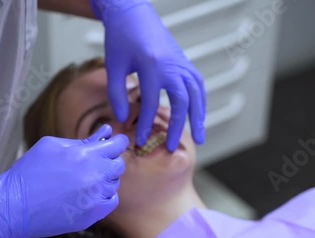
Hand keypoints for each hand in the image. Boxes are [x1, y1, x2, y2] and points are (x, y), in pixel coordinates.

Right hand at [0, 125, 127, 237]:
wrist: (13, 206)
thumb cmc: (29, 172)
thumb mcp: (51, 146)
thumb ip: (83, 139)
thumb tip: (106, 132)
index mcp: (84, 155)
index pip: (117, 145)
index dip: (118, 142)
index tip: (115, 142)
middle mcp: (94, 176)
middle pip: (118, 165)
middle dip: (110, 161)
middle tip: (95, 162)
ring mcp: (94, 198)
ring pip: (114, 183)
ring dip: (104, 179)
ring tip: (83, 180)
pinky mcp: (92, 215)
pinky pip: (111, 201)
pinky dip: (104, 196)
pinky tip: (88, 194)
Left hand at [91, 0, 205, 150]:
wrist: (133, 14)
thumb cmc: (120, 38)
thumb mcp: (113, 67)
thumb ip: (117, 95)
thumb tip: (123, 119)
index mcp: (152, 67)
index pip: (152, 104)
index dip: (147, 125)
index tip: (142, 140)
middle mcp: (172, 66)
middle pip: (182, 102)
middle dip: (180, 127)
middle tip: (174, 147)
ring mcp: (181, 62)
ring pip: (197, 94)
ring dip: (199, 116)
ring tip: (200, 136)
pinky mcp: (184, 61)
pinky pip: (198, 84)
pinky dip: (201, 101)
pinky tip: (198, 114)